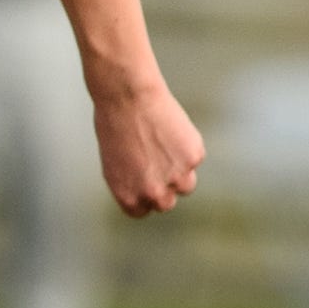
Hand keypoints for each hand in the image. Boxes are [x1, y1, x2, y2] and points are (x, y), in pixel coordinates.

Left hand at [95, 77, 204, 216]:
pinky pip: (194, 157)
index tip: (144, 177)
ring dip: (180, 168)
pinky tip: (171, 127)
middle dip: (164, 185)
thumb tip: (147, 188)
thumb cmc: (114, 124)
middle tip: (155, 159)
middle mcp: (154, 194)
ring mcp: (177, 178)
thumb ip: (132, 182)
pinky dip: (187, 145)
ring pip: (186, 184)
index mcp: (129, 198)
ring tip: (163, 143)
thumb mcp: (114, 163)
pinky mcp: (193, 158)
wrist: (127, 97)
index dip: (144, 193)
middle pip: (166, 203)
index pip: (144, 210)